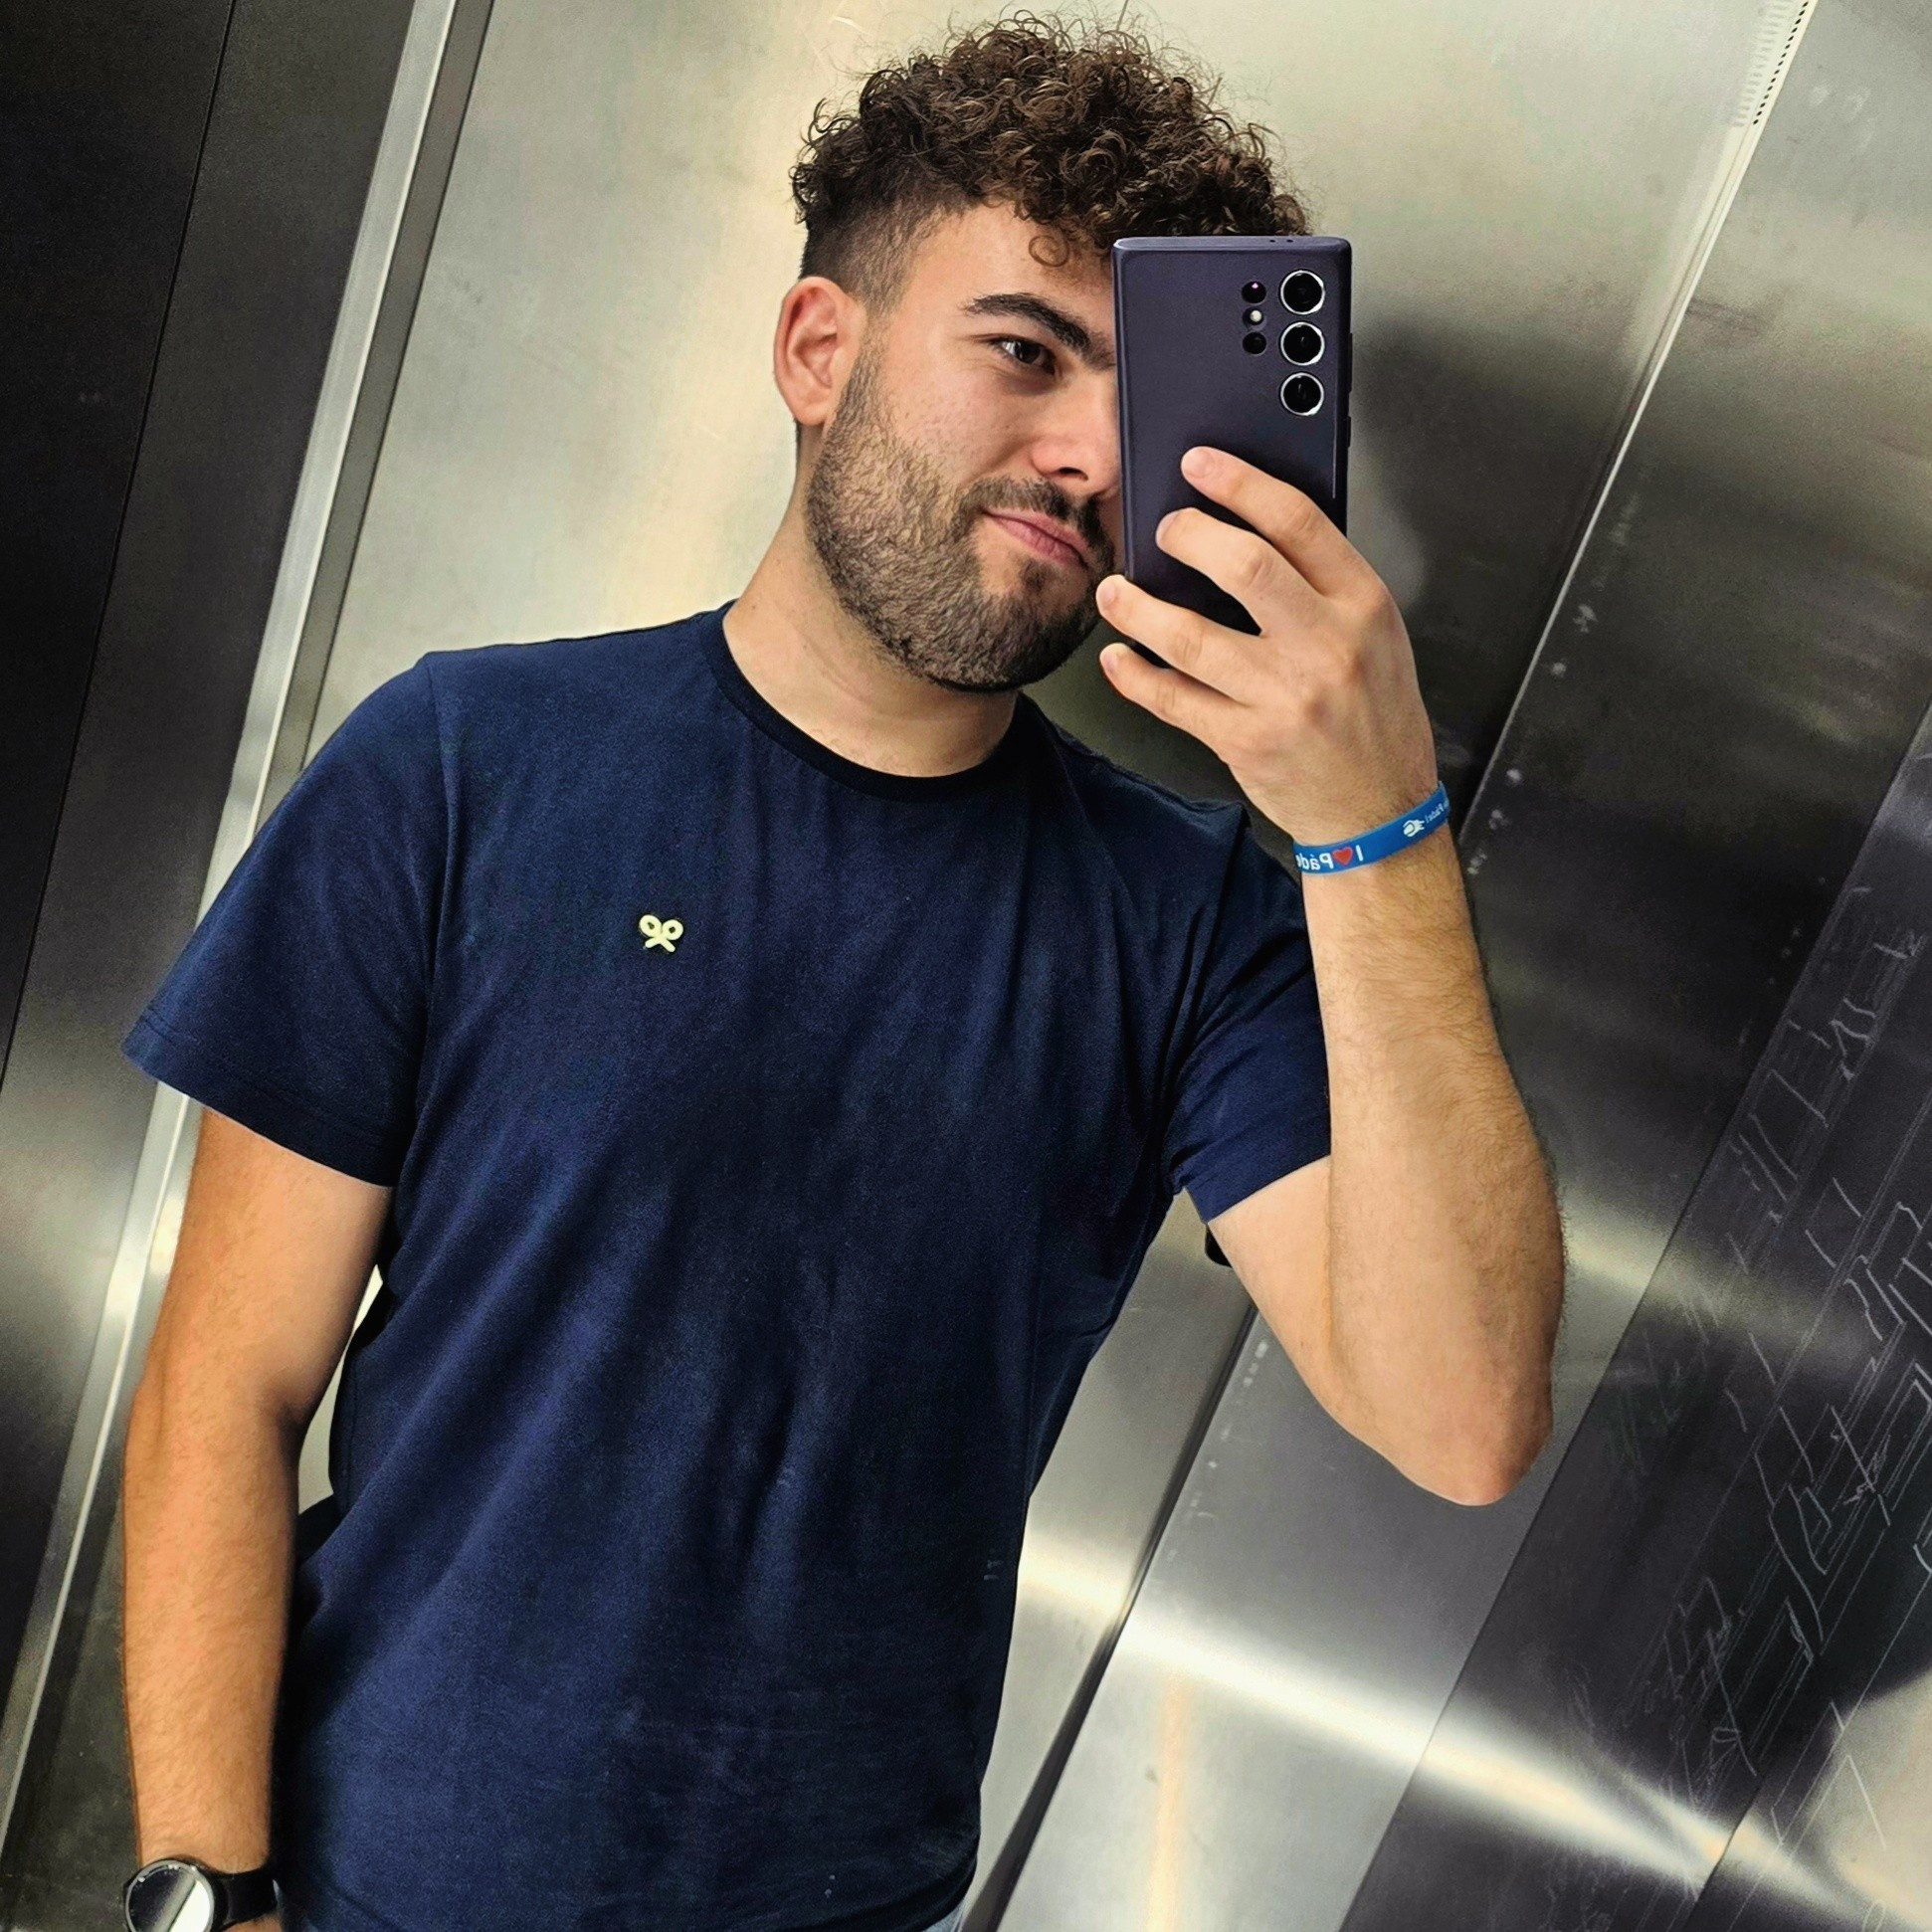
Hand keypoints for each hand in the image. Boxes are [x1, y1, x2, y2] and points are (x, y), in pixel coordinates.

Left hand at [1094, 446, 1438, 849]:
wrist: (1379, 809)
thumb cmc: (1374, 714)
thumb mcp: (1377, 635)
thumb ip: (1325, 585)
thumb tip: (1247, 528)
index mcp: (1363, 606)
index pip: (1299, 523)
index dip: (1240, 483)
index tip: (1199, 464)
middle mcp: (1326, 648)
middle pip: (1245, 566)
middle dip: (1188, 535)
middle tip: (1164, 529)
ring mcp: (1284, 698)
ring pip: (1191, 637)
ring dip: (1138, 609)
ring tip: (1115, 591)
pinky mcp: (1246, 742)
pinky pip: (1173, 700)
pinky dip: (1135, 676)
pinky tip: (1118, 658)